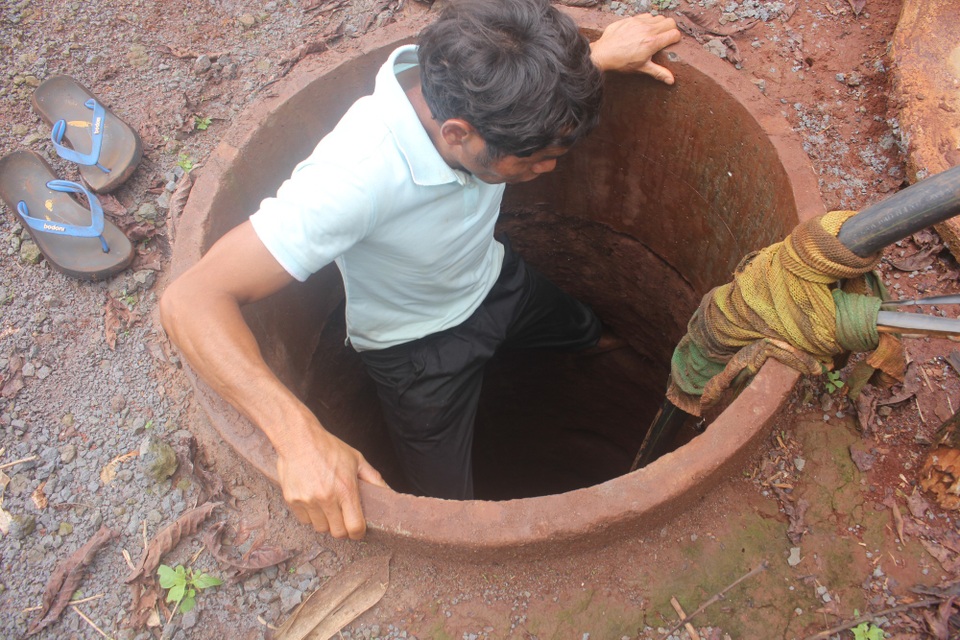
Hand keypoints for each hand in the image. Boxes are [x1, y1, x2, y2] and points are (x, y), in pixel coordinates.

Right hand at [276, 422, 388, 539]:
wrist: (299, 438)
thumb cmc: (330, 448)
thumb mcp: (357, 459)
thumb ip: (374, 478)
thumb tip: (389, 492)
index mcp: (346, 489)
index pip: (355, 527)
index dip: (358, 532)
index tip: (358, 530)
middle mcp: (327, 498)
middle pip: (338, 533)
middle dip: (343, 529)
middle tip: (343, 519)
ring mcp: (308, 500)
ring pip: (320, 528)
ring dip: (326, 522)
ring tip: (328, 507)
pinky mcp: (292, 500)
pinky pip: (304, 520)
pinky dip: (311, 516)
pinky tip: (314, 501)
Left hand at [590, 14, 681, 82]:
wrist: (603, 53)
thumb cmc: (622, 62)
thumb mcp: (642, 68)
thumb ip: (658, 72)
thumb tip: (671, 80)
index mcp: (652, 42)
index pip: (674, 34)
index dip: (675, 39)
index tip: (672, 43)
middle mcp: (647, 30)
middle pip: (670, 22)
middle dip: (670, 29)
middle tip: (665, 37)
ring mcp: (639, 23)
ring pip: (658, 17)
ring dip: (659, 24)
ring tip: (654, 33)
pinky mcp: (631, 19)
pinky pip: (646, 15)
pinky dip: (648, 21)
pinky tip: (643, 29)